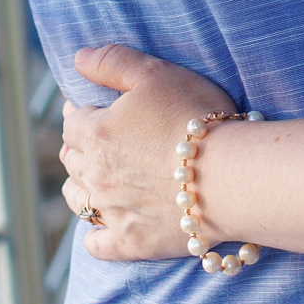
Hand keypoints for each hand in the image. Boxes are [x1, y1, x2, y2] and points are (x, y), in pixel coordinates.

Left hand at [60, 45, 234, 261]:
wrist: (232, 176)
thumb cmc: (196, 118)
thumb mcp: (155, 74)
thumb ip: (112, 61)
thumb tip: (76, 58)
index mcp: (96, 133)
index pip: (71, 122)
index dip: (79, 113)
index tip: (90, 110)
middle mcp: (95, 175)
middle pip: (71, 160)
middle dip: (79, 148)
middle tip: (96, 141)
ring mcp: (112, 212)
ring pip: (77, 200)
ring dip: (80, 187)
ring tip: (96, 179)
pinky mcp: (132, 243)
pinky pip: (97, 245)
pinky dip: (95, 236)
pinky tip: (103, 227)